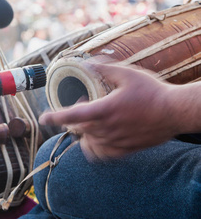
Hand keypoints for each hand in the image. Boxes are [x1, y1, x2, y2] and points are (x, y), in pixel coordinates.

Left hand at [40, 62, 177, 160]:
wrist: (175, 112)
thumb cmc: (152, 92)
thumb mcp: (127, 74)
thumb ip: (103, 69)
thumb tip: (86, 64)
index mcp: (104, 110)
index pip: (71, 116)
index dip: (54, 117)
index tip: (43, 118)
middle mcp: (106, 129)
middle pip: (77, 128)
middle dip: (74, 116)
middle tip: (85, 104)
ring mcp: (114, 142)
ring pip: (86, 141)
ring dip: (83, 131)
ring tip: (93, 120)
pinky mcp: (123, 150)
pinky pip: (99, 155)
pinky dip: (92, 147)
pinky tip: (97, 137)